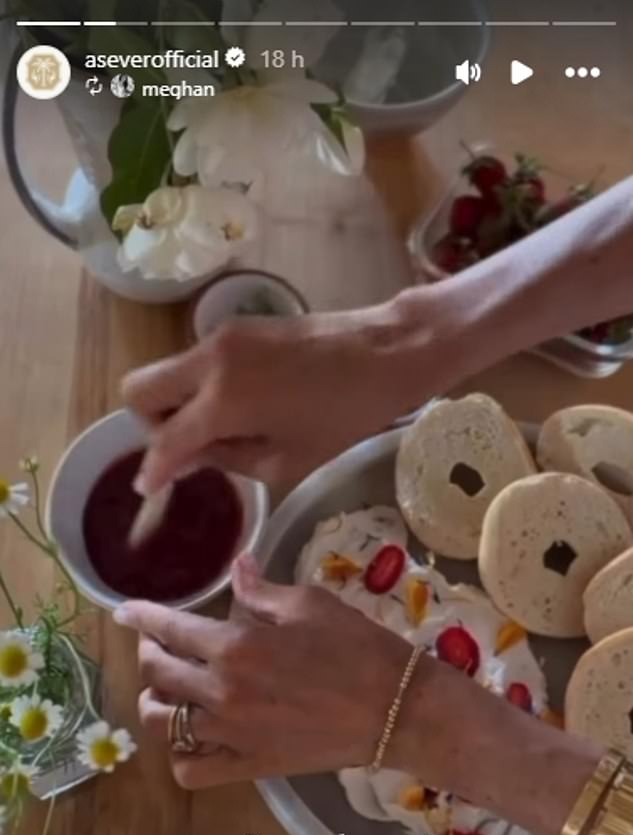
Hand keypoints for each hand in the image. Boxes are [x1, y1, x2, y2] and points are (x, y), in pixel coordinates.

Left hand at [113, 555, 412, 788]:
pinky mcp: (247, 767)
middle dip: (149, 652)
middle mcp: (221, 692)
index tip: (124, 611)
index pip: (169, 628)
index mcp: (235, 645)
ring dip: (155, 700)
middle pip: (157, 674)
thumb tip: (236, 569)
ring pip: (163, 723)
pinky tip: (192, 736)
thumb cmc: (358, 648)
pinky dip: (180, 754)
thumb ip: (262, 590)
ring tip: (168, 689)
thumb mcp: (311, 603)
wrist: (397, 710)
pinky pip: (190, 770)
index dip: (141, 616)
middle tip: (158, 643)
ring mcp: (231, 735)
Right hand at [122, 301, 415, 492]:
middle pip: (139, 390)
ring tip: (223, 432)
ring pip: (166, 372)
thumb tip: (188, 458)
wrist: (388, 351)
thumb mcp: (287, 460)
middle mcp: (210, 361)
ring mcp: (221, 336)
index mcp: (222, 400)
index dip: (153, 470)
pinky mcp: (237, 326)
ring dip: (177, 404)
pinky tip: (240, 408)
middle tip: (186, 450)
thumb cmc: (346, 416)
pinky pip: (195, 361)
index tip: (150, 490)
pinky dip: (199, 387)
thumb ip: (226, 460)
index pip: (164, 439)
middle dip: (152, 426)